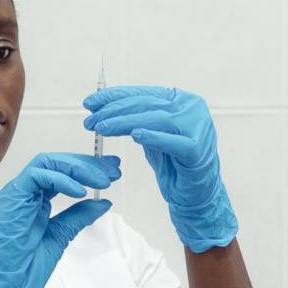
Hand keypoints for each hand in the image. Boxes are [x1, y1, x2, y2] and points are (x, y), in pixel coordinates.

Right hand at [0, 153, 120, 287]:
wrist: (9, 287)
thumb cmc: (27, 268)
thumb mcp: (61, 235)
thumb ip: (79, 216)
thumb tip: (103, 202)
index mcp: (36, 200)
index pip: (62, 173)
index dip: (88, 169)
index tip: (112, 170)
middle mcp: (25, 192)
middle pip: (57, 163)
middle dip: (87, 164)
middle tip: (112, 170)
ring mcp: (17, 193)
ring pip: (47, 163)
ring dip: (78, 169)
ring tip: (101, 181)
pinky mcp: (12, 197)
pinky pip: (36, 176)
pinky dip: (60, 179)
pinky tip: (80, 192)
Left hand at [82, 85, 236, 252]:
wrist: (196, 194)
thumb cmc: (174, 163)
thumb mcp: (152, 134)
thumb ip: (136, 118)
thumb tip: (102, 106)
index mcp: (181, 100)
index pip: (143, 93)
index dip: (115, 96)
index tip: (90, 103)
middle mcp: (191, 108)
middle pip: (147, 104)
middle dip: (114, 111)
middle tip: (90, 120)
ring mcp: (198, 128)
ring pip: (156, 119)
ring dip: (125, 122)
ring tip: (102, 129)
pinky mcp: (197, 151)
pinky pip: (173, 142)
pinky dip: (154, 137)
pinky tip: (135, 135)